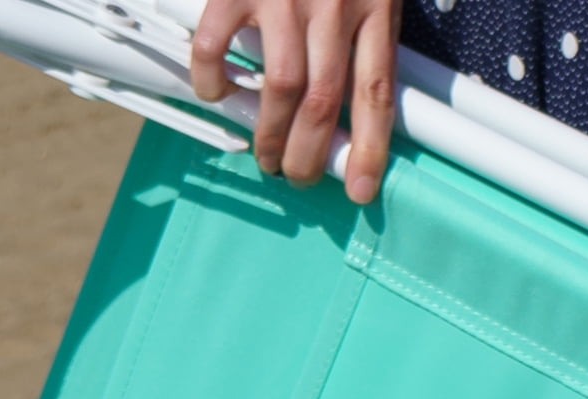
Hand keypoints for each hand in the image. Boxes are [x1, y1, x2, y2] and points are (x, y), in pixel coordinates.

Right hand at [190, 0, 401, 203]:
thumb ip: (368, 27)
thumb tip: (358, 101)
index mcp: (375, 1)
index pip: (376, 91)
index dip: (368, 148)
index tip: (360, 190)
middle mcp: (333, 2)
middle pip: (323, 103)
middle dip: (308, 156)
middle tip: (296, 174)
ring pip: (280, 90)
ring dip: (269, 135)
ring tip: (265, 152)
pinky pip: (216, 47)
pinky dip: (212, 80)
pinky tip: (217, 91)